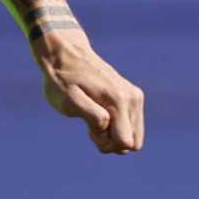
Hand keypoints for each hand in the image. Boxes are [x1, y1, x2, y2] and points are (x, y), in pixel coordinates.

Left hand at [35, 28, 144, 155]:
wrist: (66, 54)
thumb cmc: (63, 80)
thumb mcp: (68, 101)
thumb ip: (91, 117)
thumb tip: (108, 126)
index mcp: (119, 102)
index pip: (125, 144)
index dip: (105, 143)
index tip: (89, 129)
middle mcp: (133, 99)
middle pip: (132, 143)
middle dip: (111, 141)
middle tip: (90, 123)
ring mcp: (135, 97)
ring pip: (133, 135)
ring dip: (112, 133)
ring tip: (93, 115)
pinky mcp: (133, 95)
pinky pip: (131, 125)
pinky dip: (115, 124)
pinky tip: (99, 110)